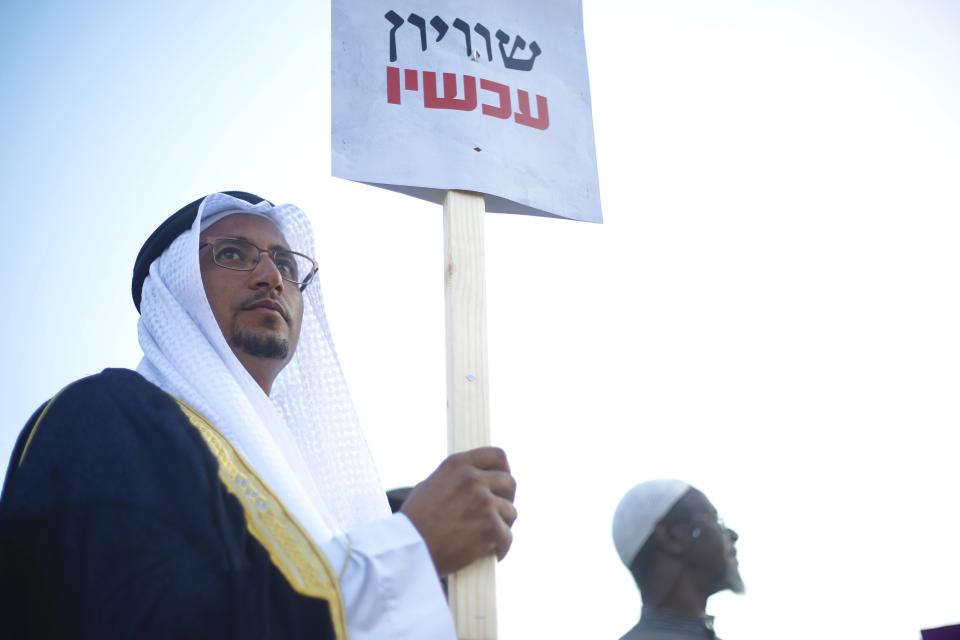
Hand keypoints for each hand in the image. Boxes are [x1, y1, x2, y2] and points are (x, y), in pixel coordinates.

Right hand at [400, 447, 517, 577]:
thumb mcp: (432, 485)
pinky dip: (501, 548)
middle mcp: (473, 479)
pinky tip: (494, 553)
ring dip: (502, 525)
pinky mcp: (490, 527)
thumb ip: (457, 480)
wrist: (407, 549)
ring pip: (511, 512)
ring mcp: (484, 502)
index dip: (503, 470)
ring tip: (490, 537)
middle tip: (498, 514)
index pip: (497, 456)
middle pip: (510, 483)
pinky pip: (507, 537)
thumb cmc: (415, 522)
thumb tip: (477, 482)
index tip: (501, 484)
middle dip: (506, 499)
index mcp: (458, 464)